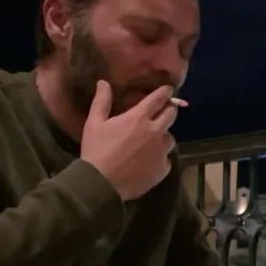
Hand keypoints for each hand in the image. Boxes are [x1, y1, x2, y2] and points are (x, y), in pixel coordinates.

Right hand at [81, 81, 179, 199]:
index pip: (158, 99)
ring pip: (170, 138)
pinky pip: (166, 159)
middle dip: (169, 110)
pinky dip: (160, 158)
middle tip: (163, 112)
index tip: (168, 90)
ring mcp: (161, 151)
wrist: (101, 183)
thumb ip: (102, 101)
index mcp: (139, 118)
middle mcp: (155, 131)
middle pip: (171, 115)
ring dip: (163, 136)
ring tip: (153, 141)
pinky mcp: (163, 168)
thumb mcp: (94, 123)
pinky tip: (150, 161)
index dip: (165, 92)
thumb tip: (104, 82)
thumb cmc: (96, 150)